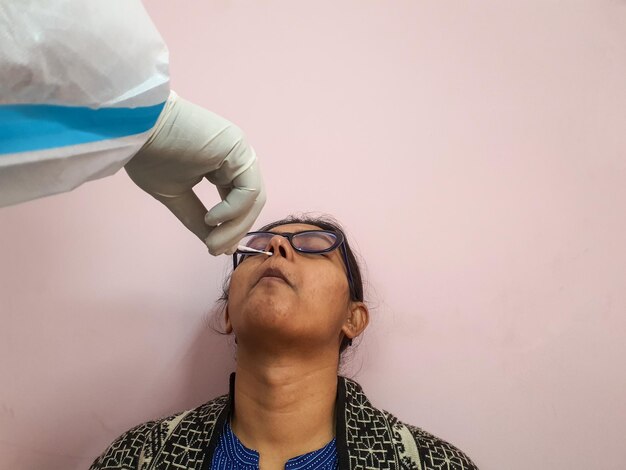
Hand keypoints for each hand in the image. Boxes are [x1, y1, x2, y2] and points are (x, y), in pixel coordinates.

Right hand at [125, 91, 265, 254]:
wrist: (134, 128)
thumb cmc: (148, 156)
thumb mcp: (176, 195)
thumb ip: (197, 218)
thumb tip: (217, 245)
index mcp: (222, 165)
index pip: (238, 201)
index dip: (230, 228)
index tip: (215, 249)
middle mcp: (234, 157)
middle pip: (250, 202)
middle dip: (234, 231)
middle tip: (215, 250)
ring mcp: (238, 151)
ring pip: (253, 198)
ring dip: (235, 226)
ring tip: (213, 242)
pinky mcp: (238, 148)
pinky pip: (248, 189)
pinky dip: (234, 210)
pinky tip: (212, 218)